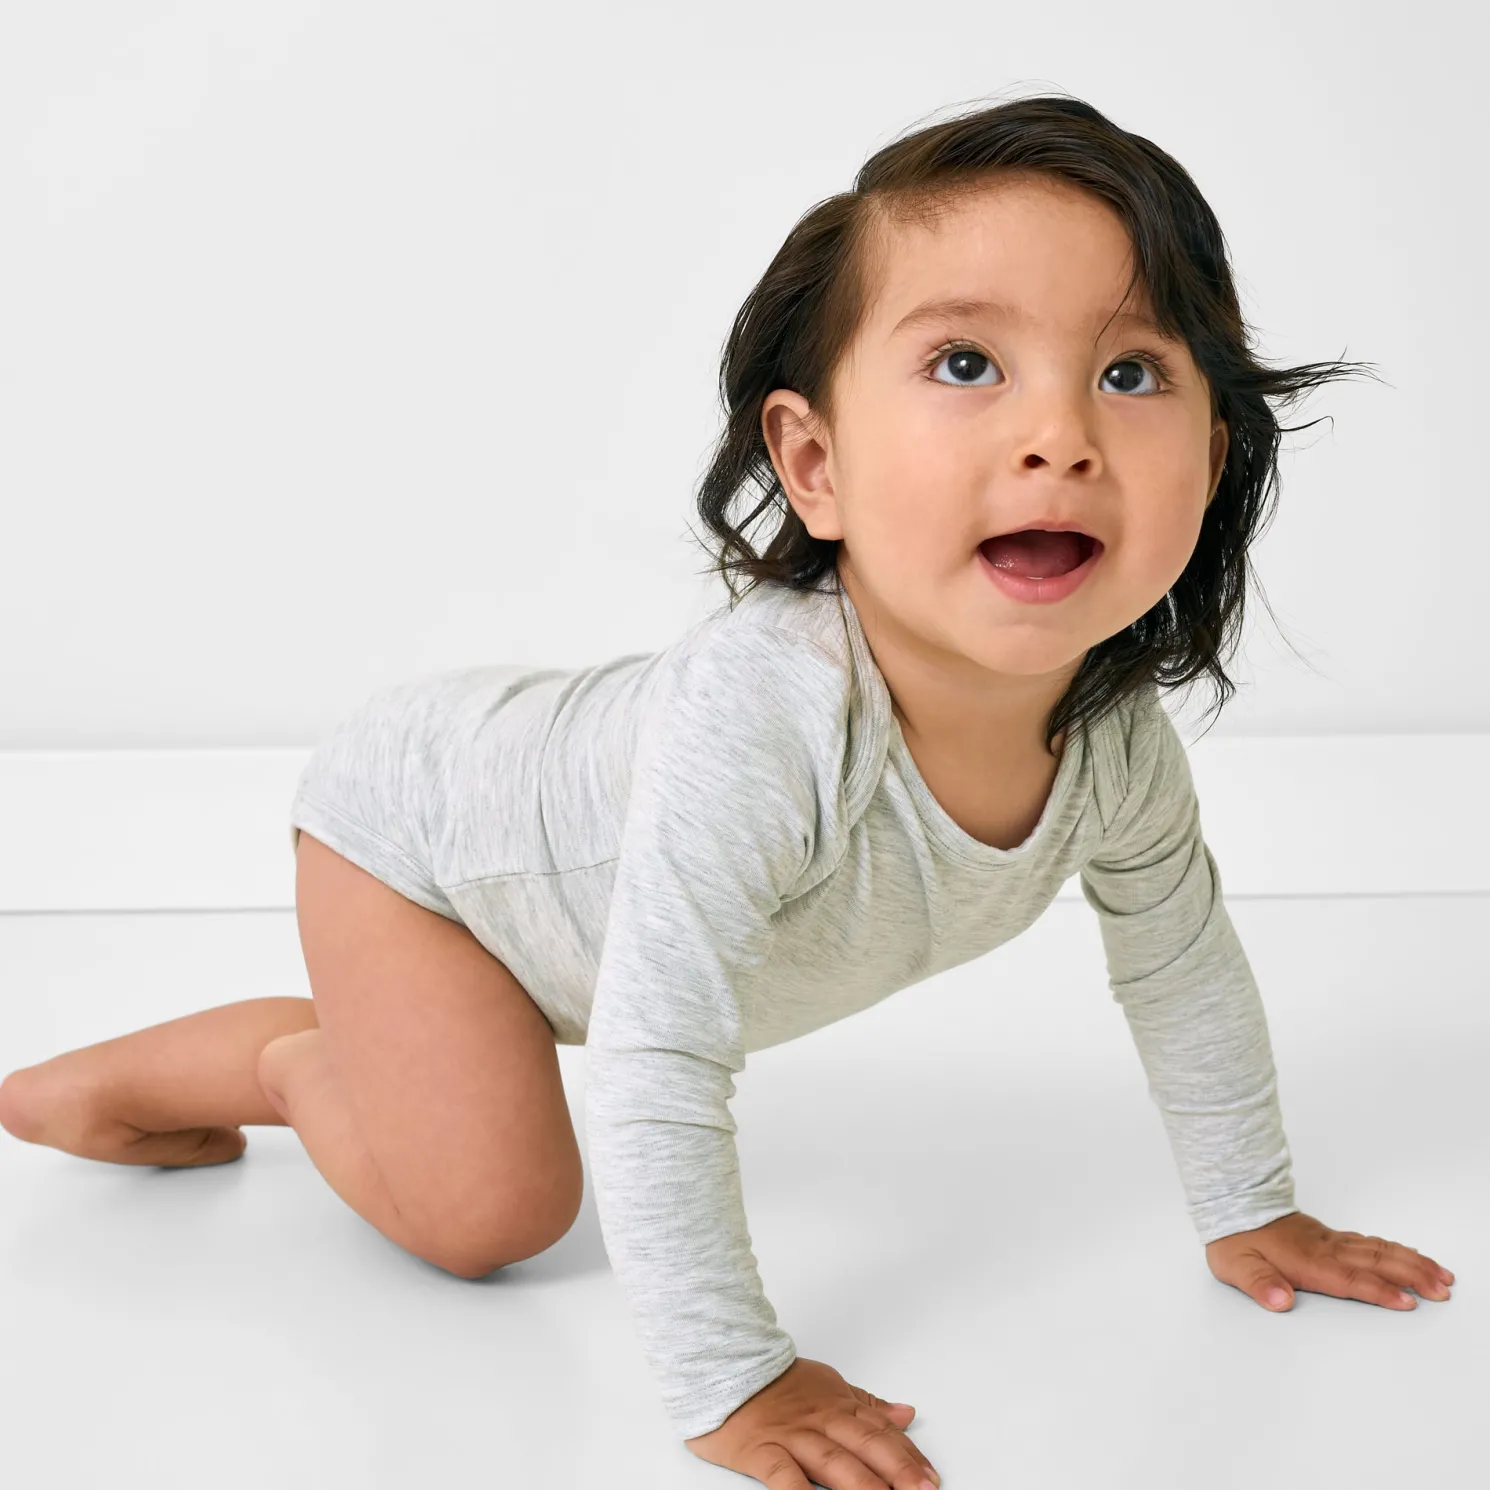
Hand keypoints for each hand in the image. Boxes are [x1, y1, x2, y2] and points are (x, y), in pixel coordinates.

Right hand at [685, 1357, 941, 1489]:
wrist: (723, 1366)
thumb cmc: (776, 1383)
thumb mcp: (828, 1386)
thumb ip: (866, 1404)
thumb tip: (906, 1413)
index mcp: (838, 1405)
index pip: (881, 1432)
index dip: (908, 1455)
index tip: (932, 1478)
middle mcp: (820, 1420)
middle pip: (866, 1446)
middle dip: (898, 1471)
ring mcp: (792, 1437)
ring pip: (833, 1462)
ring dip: (863, 1485)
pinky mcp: (761, 1452)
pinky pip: (784, 1477)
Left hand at [1205, 1210, 1455, 1311]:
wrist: (1232, 1203)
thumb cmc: (1234, 1240)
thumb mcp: (1236, 1266)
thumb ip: (1259, 1284)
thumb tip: (1279, 1300)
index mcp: (1307, 1261)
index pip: (1350, 1279)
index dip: (1378, 1290)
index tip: (1408, 1301)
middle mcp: (1325, 1249)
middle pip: (1375, 1262)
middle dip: (1412, 1275)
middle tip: (1443, 1289)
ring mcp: (1329, 1240)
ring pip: (1377, 1249)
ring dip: (1411, 1262)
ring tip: (1441, 1275)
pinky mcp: (1328, 1236)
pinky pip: (1368, 1242)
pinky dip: (1393, 1249)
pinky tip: (1408, 1255)